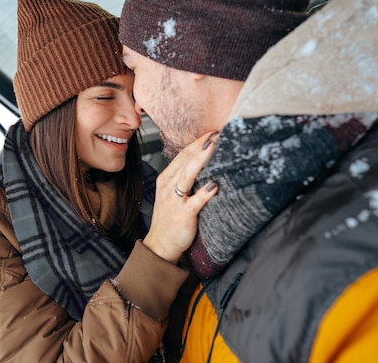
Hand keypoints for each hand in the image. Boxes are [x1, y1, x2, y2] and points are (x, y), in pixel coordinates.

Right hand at [143, 131, 218, 263]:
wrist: (160, 245)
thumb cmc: (170, 218)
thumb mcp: (172, 194)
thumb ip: (184, 178)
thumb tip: (203, 163)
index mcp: (166, 179)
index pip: (182, 155)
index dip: (197, 142)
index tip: (211, 132)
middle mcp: (168, 187)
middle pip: (186, 160)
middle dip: (201, 145)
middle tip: (217, 133)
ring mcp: (175, 201)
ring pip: (188, 175)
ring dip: (201, 160)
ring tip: (213, 147)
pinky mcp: (183, 215)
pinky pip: (194, 202)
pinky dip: (204, 193)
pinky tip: (214, 186)